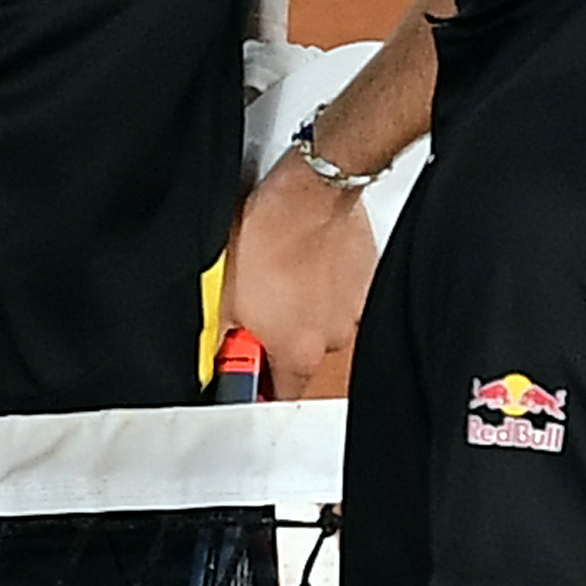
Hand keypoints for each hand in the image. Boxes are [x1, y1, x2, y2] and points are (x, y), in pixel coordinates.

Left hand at [226, 160, 377, 396]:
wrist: (312, 190)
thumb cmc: (270, 235)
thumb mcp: (226, 294)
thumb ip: (225, 339)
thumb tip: (219, 360)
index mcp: (299, 353)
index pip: (280, 394)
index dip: (259, 384)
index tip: (248, 368)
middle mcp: (333, 339)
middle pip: (301, 354)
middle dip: (279, 336)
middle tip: (259, 305)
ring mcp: (353, 310)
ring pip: (321, 320)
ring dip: (302, 307)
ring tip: (282, 274)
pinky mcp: (366, 280)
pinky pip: (340, 292)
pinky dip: (323, 283)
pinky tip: (304, 259)